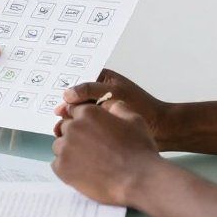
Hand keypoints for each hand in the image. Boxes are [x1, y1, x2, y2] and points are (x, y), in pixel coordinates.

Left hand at [51, 100, 161, 206]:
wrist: (138, 179)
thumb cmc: (138, 150)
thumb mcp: (133, 118)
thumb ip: (116, 107)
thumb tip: (106, 105)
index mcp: (88, 113)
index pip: (73, 111)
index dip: (81, 120)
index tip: (87, 129)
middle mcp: (74, 127)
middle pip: (65, 128)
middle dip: (75, 135)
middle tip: (90, 147)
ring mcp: (66, 148)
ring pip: (60, 146)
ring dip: (69, 151)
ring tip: (87, 161)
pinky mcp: (62, 169)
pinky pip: (56, 164)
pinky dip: (66, 167)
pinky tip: (82, 171)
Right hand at [54, 68, 170, 145]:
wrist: (161, 127)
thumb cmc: (141, 105)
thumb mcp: (114, 92)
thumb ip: (89, 90)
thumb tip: (66, 95)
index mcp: (102, 78)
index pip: (79, 81)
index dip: (67, 89)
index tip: (55, 97)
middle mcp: (99, 92)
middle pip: (76, 99)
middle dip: (66, 107)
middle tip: (56, 116)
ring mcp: (101, 108)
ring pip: (80, 114)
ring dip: (70, 121)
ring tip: (60, 129)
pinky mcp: (103, 125)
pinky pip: (87, 126)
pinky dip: (79, 131)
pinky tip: (70, 138)